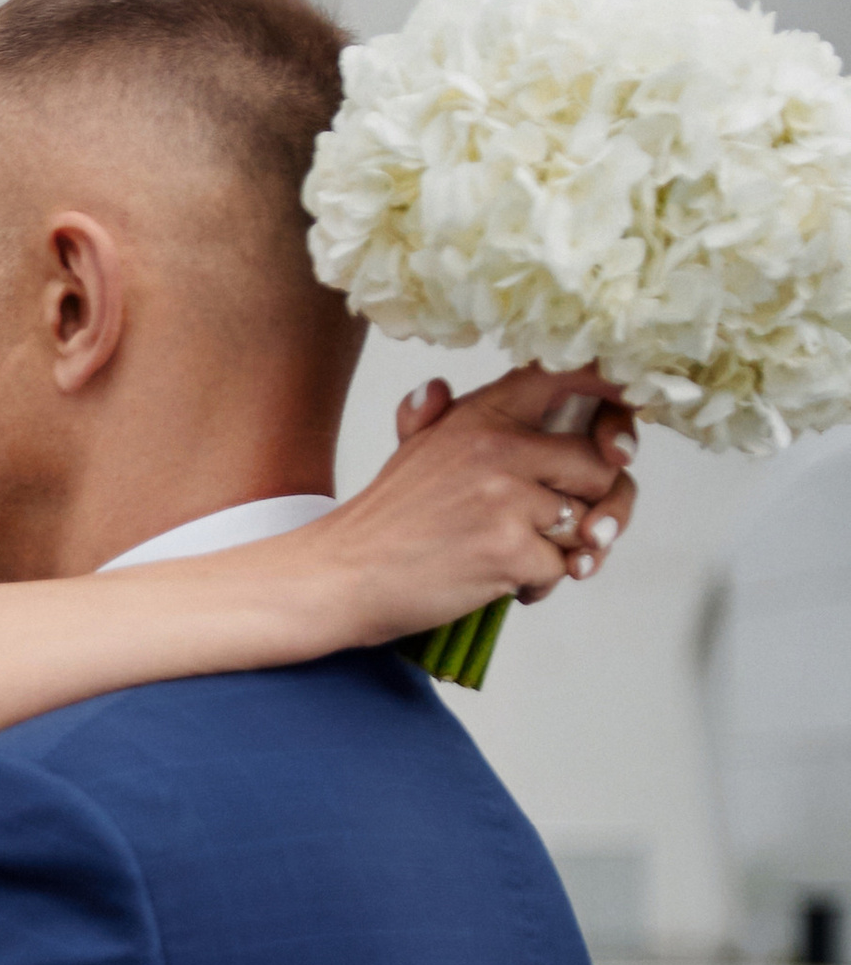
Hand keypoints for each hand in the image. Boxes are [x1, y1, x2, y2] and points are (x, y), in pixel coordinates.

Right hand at [333, 363, 637, 640]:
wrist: (342, 576)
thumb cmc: (383, 522)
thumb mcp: (411, 450)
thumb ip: (435, 413)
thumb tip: (434, 389)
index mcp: (482, 415)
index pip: (569, 378)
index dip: (614, 395)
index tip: (622, 431)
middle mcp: (500, 447)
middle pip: (601, 466)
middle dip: (602, 505)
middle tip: (580, 530)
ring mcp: (507, 499)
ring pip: (585, 523)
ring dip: (566, 552)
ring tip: (526, 560)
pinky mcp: (509, 549)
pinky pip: (560, 568)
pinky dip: (540, 585)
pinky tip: (507, 585)